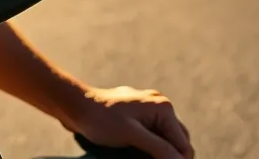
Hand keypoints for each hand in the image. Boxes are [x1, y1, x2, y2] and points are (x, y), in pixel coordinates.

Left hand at [64, 85, 193, 158]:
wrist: (75, 106)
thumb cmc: (101, 118)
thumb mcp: (131, 135)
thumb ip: (158, 147)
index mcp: (163, 108)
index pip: (183, 144)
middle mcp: (160, 106)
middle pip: (177, 142)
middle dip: (170, 157)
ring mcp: (149, 111)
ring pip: (165, 140)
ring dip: (159, 153)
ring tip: (143, 158)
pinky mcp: (138, 117)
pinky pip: (153, 136)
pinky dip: (150, 148)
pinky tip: (138, 155)